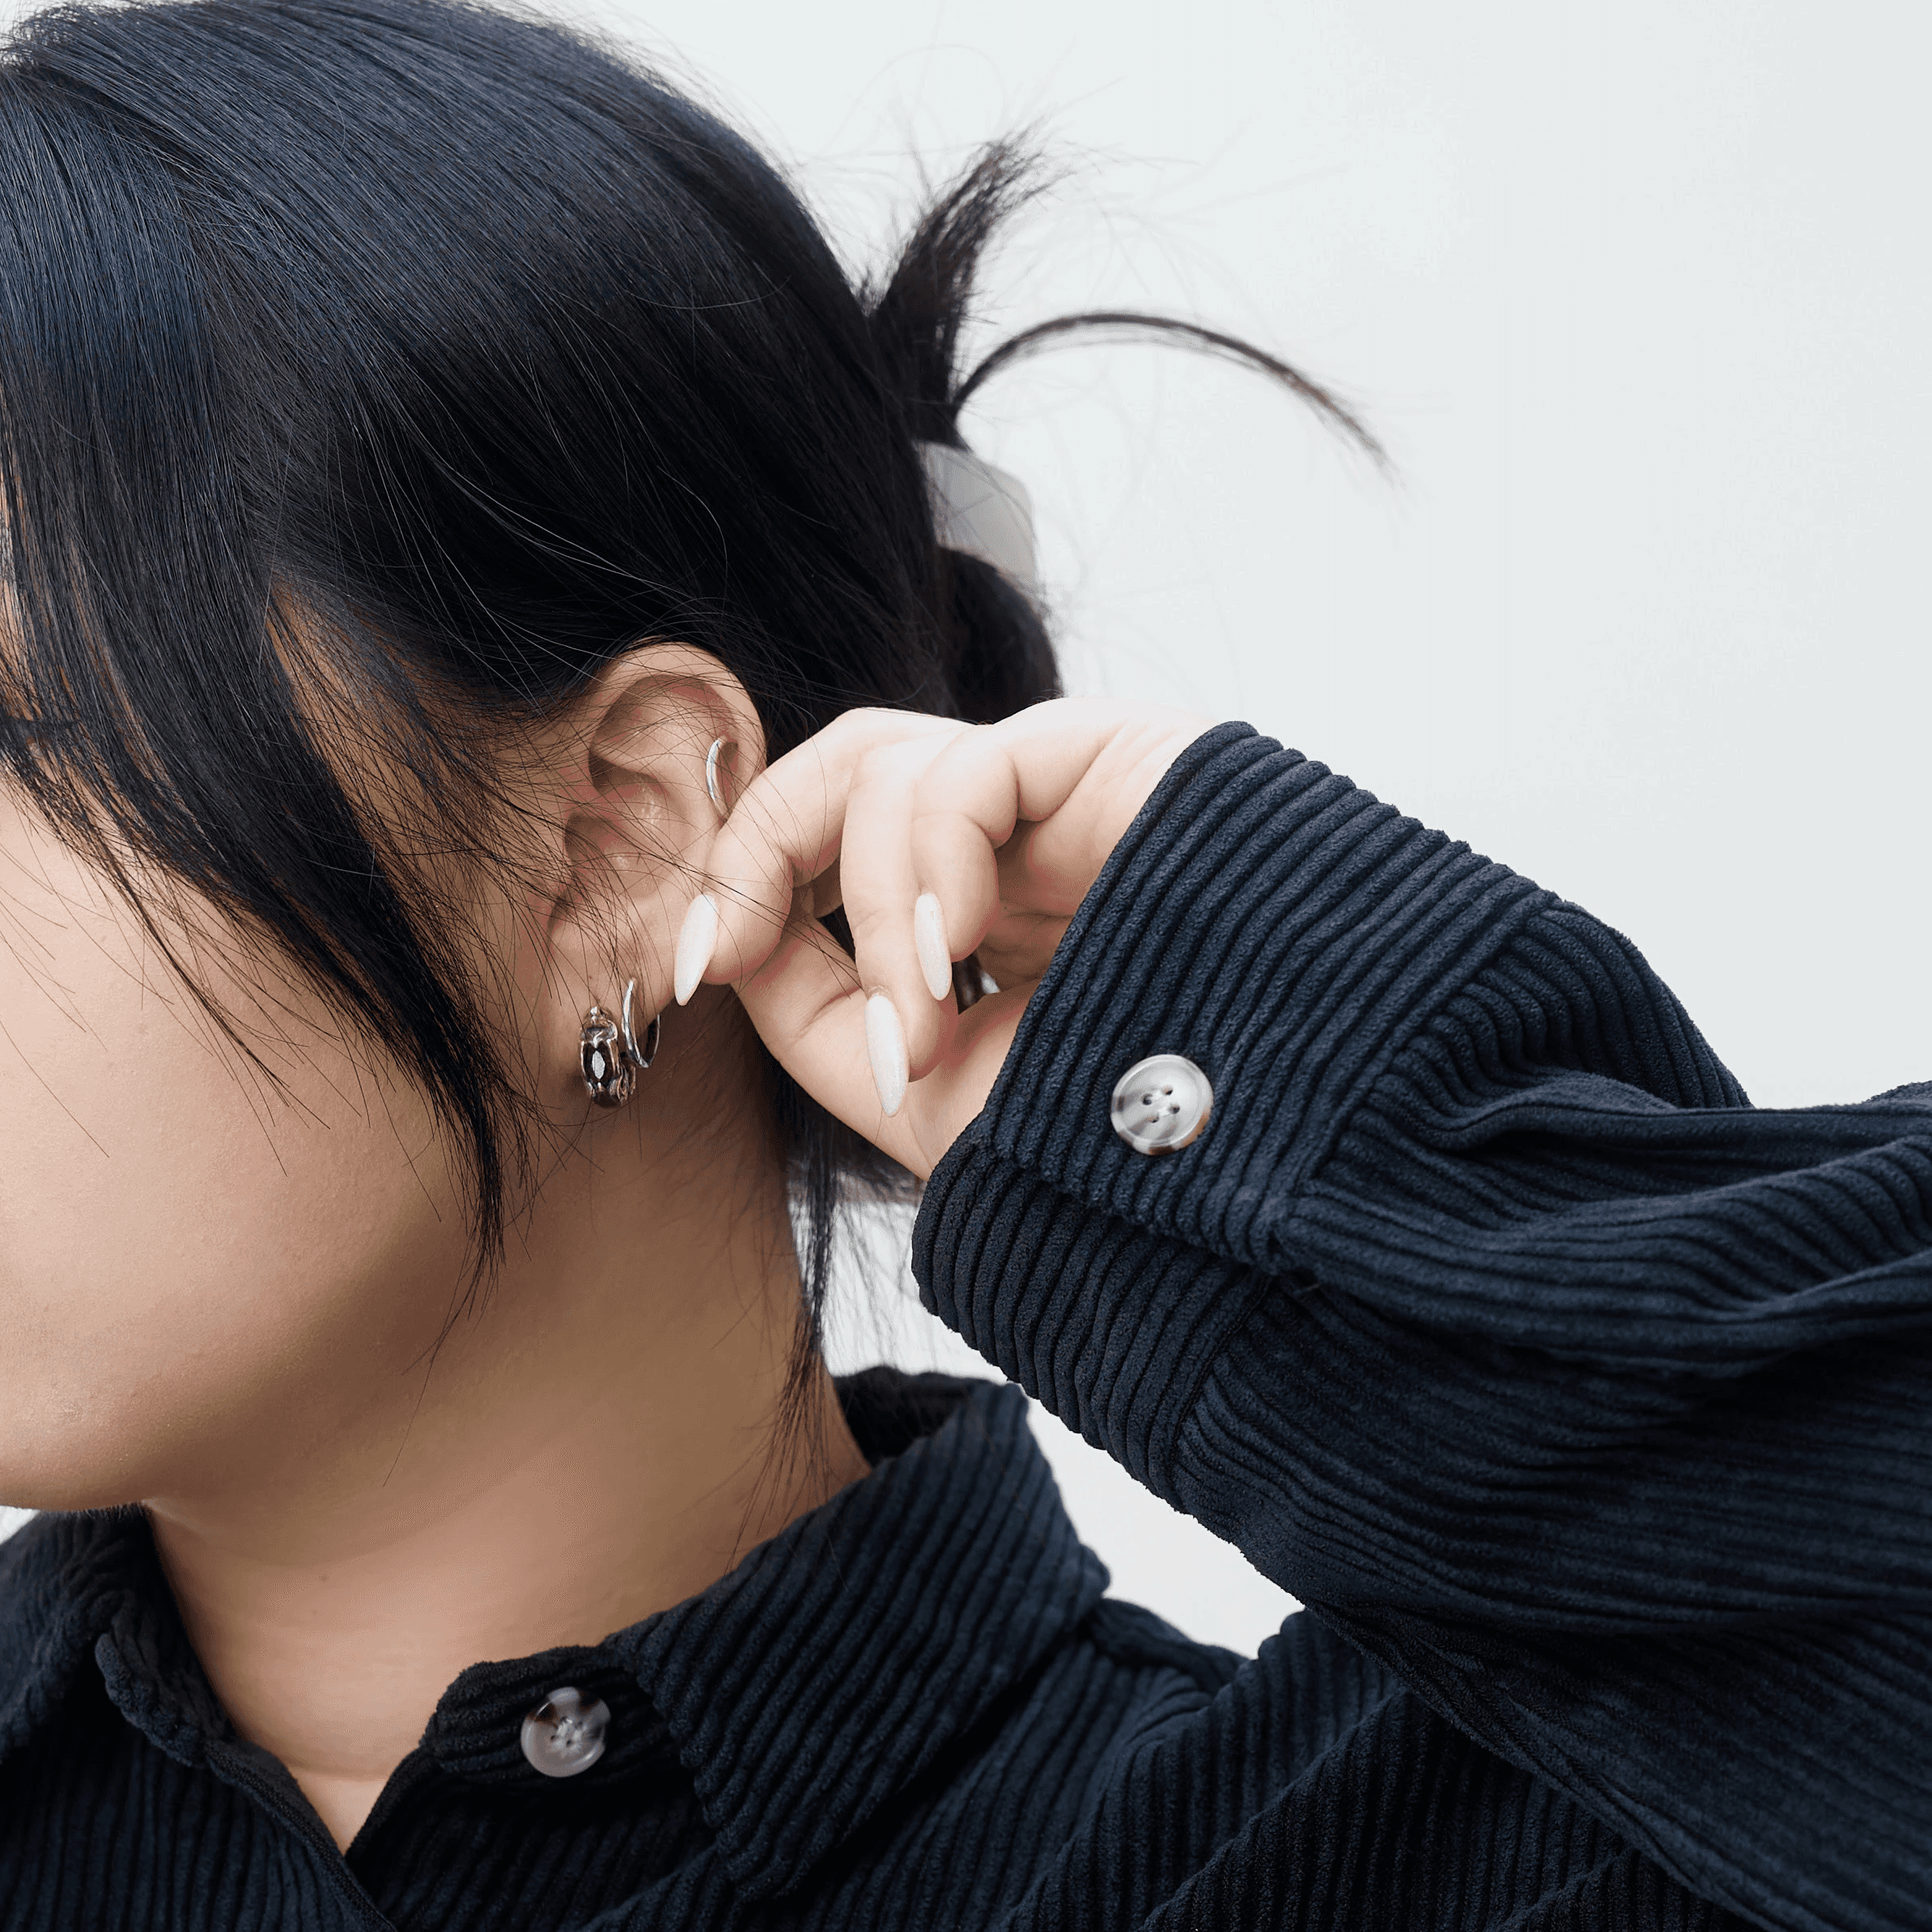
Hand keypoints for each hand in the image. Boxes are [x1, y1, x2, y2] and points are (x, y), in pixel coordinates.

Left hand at [672, 699, 1212, 1173]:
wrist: (1240, 1178)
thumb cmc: (1110, 1156)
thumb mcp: (919, 1098)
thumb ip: (814, 1012)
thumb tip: (730, 932)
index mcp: (992, 908)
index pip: (840, 833)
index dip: (744, 882)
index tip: (692, 973)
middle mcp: (1027, 838)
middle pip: (844, 765)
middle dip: (754, 851)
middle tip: (722, 954)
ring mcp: (1072, 793)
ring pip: (885, 766)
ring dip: (870, 918)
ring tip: (914, 1039)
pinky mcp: (1121, 753)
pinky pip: (966, 766)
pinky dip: (923, 867)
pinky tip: (954, 957)